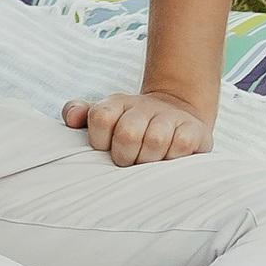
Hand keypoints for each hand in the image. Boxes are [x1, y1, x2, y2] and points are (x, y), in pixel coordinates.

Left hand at [63, 88, 216, 166]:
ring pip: (155, 141)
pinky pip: (181, 146)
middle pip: (127, 133)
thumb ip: (80, 114)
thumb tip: (70, 118)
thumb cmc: (131, 126)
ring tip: (147, 163)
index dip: (100, 140)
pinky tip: (168, 160)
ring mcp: (171, 117)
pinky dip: (172, 159)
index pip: (100, 117)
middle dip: (124, 156)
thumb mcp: (105, 118)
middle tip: (128, 161)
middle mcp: (144, 106)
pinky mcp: (194, 130)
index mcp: (118, 103)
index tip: (105, 149)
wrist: (176, 114)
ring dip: (148, 160)